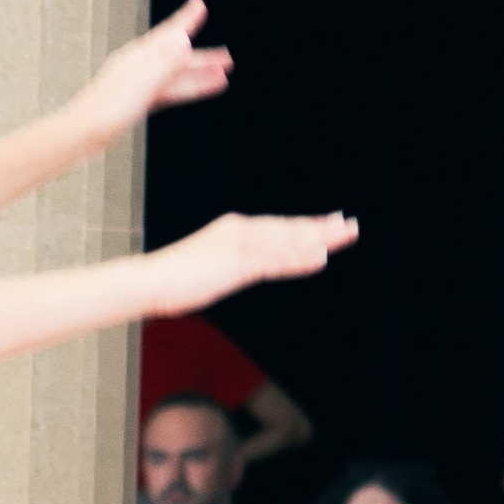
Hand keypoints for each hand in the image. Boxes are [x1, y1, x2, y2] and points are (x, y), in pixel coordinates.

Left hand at [76, 0, 232, 146]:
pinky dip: (186, 90)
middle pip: (177, 58)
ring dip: (199, 76)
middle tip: (228, 57)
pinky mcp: (136, 101)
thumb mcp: (141, 83)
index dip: (186, 18)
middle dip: (204, 57)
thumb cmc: (107, 108)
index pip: (169, 32)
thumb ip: (164, 62)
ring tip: (224, 76)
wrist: (83, 134)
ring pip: (175, 77)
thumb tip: (183, 40)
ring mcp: (138, 84)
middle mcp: (139, 66)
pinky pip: (168, 92)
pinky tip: (198, 91)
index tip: (199, 1)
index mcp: (139, 56)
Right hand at [156, 210, 357, 311]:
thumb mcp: (214, 266)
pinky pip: (275, 261)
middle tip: (351, 225)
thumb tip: (251, 267)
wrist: (152, 280)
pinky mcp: (238, 263)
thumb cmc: (175, 278)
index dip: (307, 226)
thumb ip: (237, 264)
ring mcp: (241, 246)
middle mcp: (242, 231)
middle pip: (289, 229)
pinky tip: (320, 259)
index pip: (279, 227)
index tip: (331, 223)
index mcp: (235, 229)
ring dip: (319, 238)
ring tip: (346, 235)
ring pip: (288, 241)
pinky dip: (299, 259)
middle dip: (322, 228)